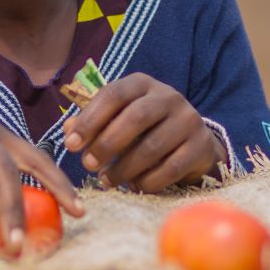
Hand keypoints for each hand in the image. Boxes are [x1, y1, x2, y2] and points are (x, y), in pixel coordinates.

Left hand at [62, 74, 222, 190]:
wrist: (191, 138)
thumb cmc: (144, 127)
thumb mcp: (117, 117)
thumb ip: (91, 122)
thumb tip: (68, 131)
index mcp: (142, 84)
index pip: (114, 94)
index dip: (90, 119)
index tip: (71, 144)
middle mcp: (169, 96)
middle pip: (136, 118)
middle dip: (107, 144)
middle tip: (87, 165)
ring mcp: (189, 120)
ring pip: (153, 146)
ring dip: (124, 168)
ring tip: (106, 180)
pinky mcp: (200, 146)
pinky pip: (171, 168)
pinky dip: (148, 181)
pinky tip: (134, 186)